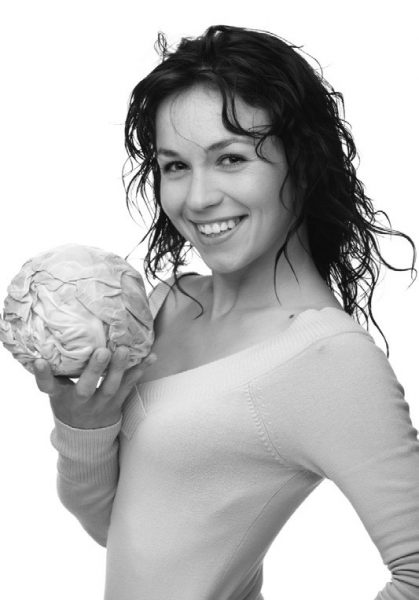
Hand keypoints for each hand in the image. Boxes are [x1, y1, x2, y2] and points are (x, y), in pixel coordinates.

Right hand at [33, 346, 156, 428]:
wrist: (85, 438)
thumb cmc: (70, 405)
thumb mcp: (58, 392)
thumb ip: (57, 372)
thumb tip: (53, 338)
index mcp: (61, 397)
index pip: (47, 387)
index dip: (43, 375)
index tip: (39, 361)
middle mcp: (80, 402)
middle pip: (85, 388)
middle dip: (94, 370)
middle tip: (102, 352)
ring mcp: (100, 405)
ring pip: (111, 388)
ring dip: (119, 368)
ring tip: (125, 350)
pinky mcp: (117, 404)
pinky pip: (129, 387)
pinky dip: (140, 371)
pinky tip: (151, 357)